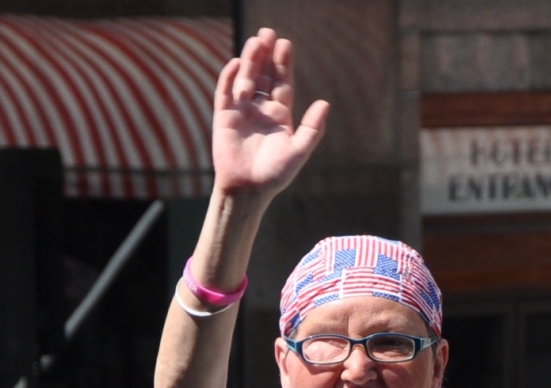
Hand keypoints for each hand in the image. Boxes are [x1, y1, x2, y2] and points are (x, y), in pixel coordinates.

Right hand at [212, 29, 328, 199]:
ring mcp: (242, 111)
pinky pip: (225, 92)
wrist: (247, 191)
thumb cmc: (274, 175)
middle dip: (266, 55)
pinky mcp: (224, 117)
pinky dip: (229, 77)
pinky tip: (237, 63)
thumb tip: (325, 103)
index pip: (282, 83)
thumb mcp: (298, 151)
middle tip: (269, 32)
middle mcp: (261, 110)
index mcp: (279, 115)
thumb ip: (312, 128)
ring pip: (246, 79)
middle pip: (264, 76)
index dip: (283, 64)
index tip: (285, 44)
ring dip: (250, 60)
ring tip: (256, 42)